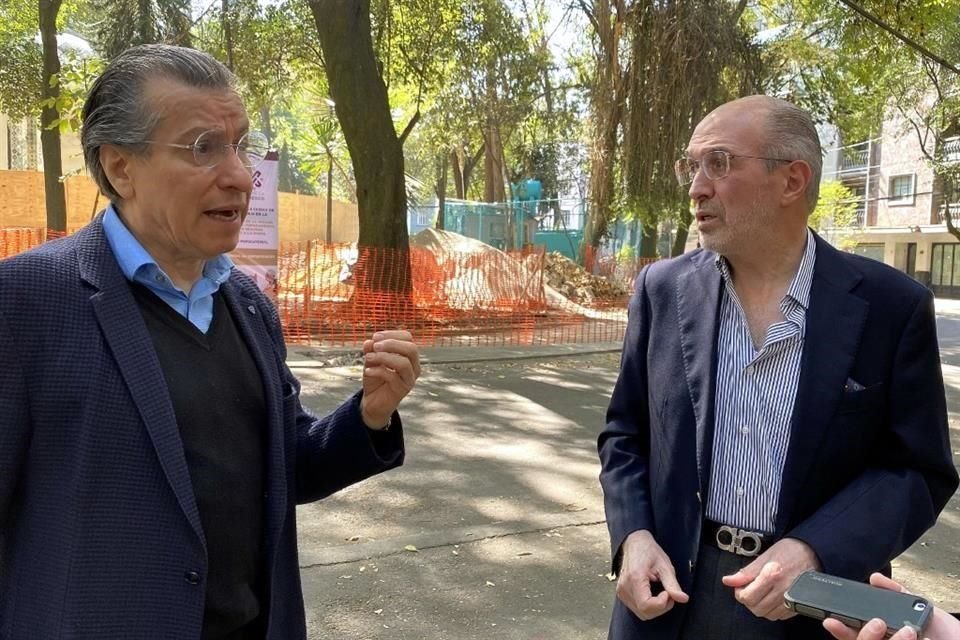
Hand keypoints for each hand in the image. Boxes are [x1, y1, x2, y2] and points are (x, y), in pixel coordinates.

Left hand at [359, 330, 419, 428]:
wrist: (373, 402)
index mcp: (408, 355)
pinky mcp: (403, 390)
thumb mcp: (371, 360)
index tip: (375, 337)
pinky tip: (367, 371)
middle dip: (391, 344)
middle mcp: (414, 366)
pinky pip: (392, 377)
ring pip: (404, 363)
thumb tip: (370, 341)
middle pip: (411, 349)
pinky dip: (378, 371)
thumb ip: (371, 350)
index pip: (408, 338)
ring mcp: (410, 379)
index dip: (392, 334)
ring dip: (384, 357)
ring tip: (368, 358)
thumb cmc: (376, 378)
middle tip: (375, 346)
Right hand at [616, 529, 688, 620]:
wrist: (635, 544)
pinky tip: (653, 594)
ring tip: (662, 593)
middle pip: (644, 612)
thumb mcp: (665, 566)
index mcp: (634, 578)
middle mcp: (625, 587)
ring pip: (641, 613)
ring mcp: (621, 591)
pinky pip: (637, 609)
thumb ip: (673, 584)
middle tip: (669, 593)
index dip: (661, 605)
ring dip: (655, 608)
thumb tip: (683, 599)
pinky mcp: (622, 594)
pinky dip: (648, 606)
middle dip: (661, 607)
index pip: (646, 605)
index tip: (668, 593)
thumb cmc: (649, 551)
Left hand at [721, 537, 820, 620]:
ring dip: (760, 606)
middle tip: (750, 589)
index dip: (739, 592)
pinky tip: (772, 597)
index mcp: (772, 575)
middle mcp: (782, 589)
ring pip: (767, 614)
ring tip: (761, 592)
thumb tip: (728, 580)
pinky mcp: (798, 605)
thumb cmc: (789, 551)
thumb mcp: (764, 556)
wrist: (812, 553)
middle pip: (756, 608)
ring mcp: (792, 599)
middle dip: (749, 600)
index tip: (741, 586)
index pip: (747, 597)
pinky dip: (773, 609)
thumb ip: (746, 572)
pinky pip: (780, 616)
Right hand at [822, 573, 959, 639]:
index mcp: (882, 635)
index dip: (840, 629)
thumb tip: (874, 578)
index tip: (830, 620)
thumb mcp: (919, 607)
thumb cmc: (944, 631)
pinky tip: (922, 639)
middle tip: (878, 623)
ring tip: (911, 632)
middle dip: (865, 635)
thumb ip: (896, 593)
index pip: (854, 634)